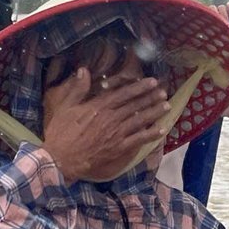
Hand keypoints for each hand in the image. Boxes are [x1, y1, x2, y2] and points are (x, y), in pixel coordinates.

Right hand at [40, 68, 166, 181]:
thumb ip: (77, 89)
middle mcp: (111, 118)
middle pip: (135, 105)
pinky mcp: (118, 148)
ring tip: (167, 105)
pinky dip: (150, 135)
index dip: (139, 87)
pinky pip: (138, 140)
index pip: (123, 93)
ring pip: (139, 120)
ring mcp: (116, 134)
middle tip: (164, 92)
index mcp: (99, 106)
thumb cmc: (61, 132)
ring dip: (154, 112)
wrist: (61, 158)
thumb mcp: (65, 107)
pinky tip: (161, 130)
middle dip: (150, 97)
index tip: (152, 81)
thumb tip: (84, 70)